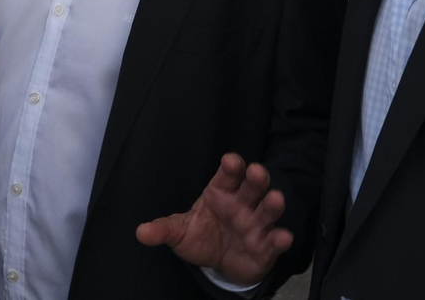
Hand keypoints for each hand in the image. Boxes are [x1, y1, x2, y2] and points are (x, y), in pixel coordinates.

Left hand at [135, 153, 291, 286]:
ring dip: (272, 203)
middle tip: (256, 171)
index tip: (231, 161)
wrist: (221, 263)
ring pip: (267, 209)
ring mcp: (256, 224)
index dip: (231, 167)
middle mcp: (242, 203)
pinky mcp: (266, 246)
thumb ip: (163, 230)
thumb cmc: (201, 236)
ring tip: (276, 198)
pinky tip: (283, 236)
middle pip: (252, 186)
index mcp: (221, 192)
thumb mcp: (180, 232)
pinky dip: (280, 239)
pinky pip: (275, 241)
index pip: (227, 175)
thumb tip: (140, 232)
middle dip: (256, 178)